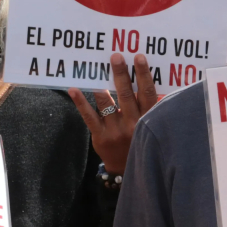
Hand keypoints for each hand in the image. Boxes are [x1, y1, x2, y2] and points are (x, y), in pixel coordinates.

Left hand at [70, 53, 158, 174]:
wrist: (127, 170)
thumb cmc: (142, 140)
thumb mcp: (152, 125)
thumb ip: (152, 106)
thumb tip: (152, 81)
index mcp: (148, 119)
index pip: (147, 93)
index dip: (143, 75)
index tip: (139, 57)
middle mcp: (133, 124)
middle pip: (127, 95)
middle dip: (121, 74)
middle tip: (116, 57)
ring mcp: (116, 131)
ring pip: (107, 104)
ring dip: (101, 86)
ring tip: (96, 68)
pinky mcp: (100, 137)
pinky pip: (89, 117)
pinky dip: (81, 103)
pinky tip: (74, 89)